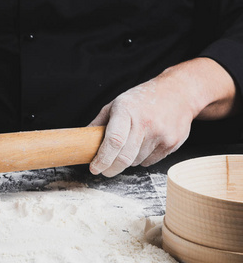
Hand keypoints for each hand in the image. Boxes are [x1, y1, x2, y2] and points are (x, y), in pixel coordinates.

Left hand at [88, 58, 237, 176]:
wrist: (179, 92)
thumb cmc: (143, 99)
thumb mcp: (117, 104)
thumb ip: (99, 123)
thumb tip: (82, 142)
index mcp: (127, 110)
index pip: (114, 141)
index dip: (102, 159)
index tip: (94, 168)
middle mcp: (145, 122)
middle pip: (124, 158)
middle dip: (110, 169)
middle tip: (104, 170)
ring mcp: (161, 134)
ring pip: (135, 161)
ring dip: (127, 161)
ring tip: (130, 145)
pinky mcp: (173, 143)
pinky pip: (149, 162)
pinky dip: (142, 158)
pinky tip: (145, 143)